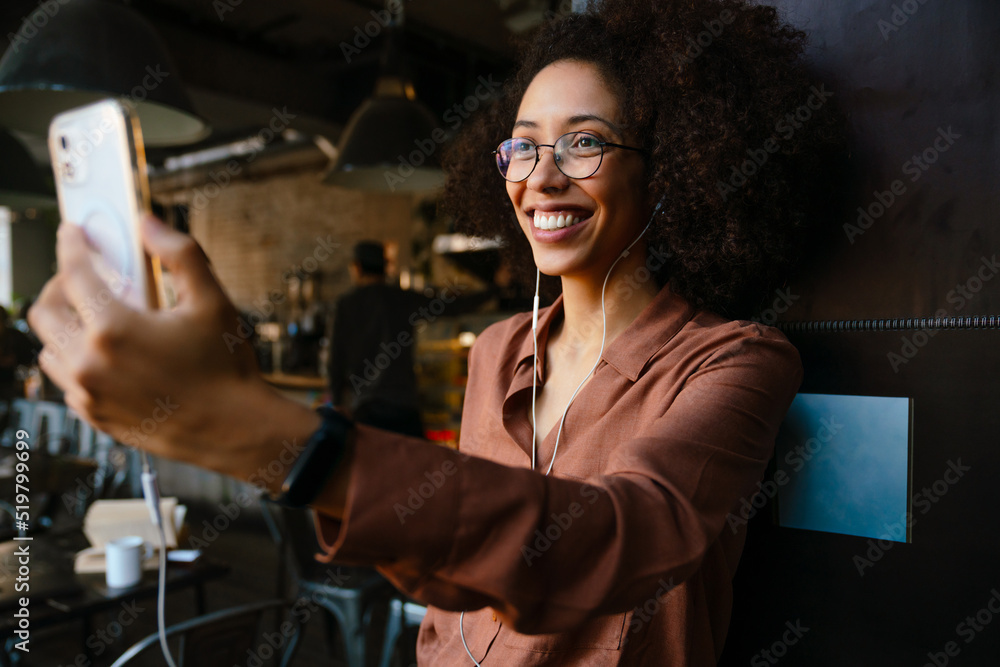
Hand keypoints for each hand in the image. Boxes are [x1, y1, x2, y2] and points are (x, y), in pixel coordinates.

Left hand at [28, 216, 320, 491]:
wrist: (233, 429)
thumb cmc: (225, 368)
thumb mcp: (212, 301)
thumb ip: (180, 254)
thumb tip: (149, 224)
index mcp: (114, 330)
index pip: (73, 273)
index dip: (70, 245)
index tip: (72, 233)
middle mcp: (90, 363)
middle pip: (44, 311)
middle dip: (59, 286)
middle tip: (84, 278)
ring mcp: (89, 394)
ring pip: (49, 348)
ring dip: (65, 326)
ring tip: (96, 318)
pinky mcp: (95, 415)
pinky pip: (65, 381)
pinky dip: (76, 360)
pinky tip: (108, 354)